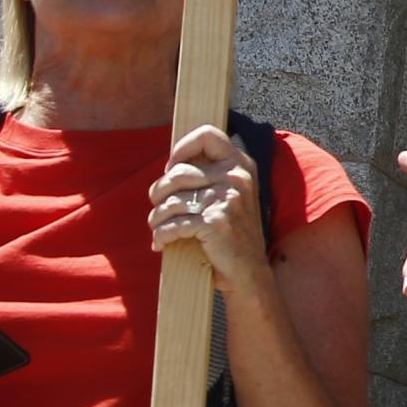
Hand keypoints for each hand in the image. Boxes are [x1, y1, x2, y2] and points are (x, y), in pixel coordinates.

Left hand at [149, 125, 268, 292]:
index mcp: (241, 165)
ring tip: (158, 227)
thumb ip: (214, 174)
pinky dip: (161, 235)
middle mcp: (236, 178)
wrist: (250, 271)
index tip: (172, 167)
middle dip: (159, 191)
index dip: (182, 148)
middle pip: (177, 173)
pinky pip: (172, 224)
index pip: (208, 135)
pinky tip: (160, 243)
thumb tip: (173, 164)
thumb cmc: (235, 233)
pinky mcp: (214, 223)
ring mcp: (226, 200)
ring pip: (170, 201)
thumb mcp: (235, 194)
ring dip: (156, 218)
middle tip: (158, 205)